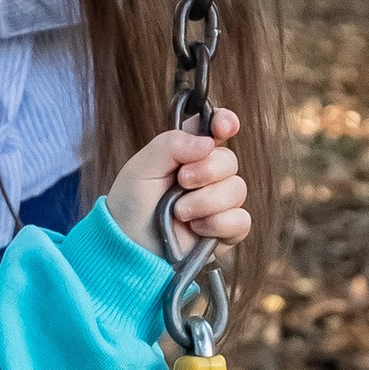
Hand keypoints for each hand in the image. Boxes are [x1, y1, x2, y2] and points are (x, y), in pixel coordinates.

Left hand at [106, 112, 250, 264]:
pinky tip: (196, 229)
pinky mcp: (225, 230)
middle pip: (230, 160)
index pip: (216, 129)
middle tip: (181, 182)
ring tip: (179, 213)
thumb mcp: (141, 167)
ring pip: (237, 190)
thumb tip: (209, 142)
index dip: (225, 123)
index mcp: (188, 153)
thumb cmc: (131, 204)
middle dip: (206, 171)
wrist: (128, 246)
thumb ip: (171, 145)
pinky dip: (219, 223)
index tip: (223, 128)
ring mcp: (219, 203)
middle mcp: (208, 175)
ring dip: (206, 201)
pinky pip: (241, 220)